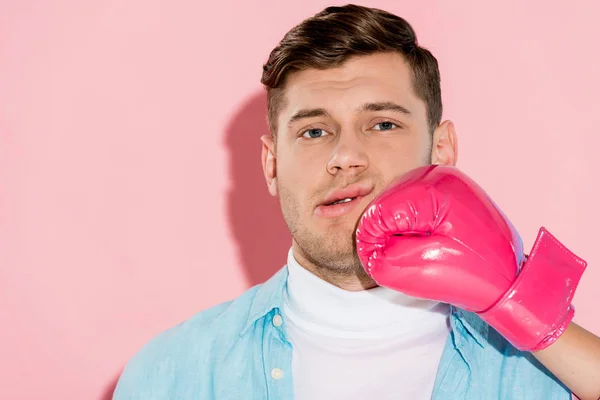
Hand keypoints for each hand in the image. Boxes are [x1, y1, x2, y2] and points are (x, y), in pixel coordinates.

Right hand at [355, 165, 586, 351]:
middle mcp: (435, 175)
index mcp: (430, 189)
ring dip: (400, 230)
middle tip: (414, 257)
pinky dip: (412, 225)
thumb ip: (380, 258)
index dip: (374, 242)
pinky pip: (412, 205)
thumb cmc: (471, 275)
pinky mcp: (445, 189)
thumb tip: (367, 241)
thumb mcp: (419, 271)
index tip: (387, 262)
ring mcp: (442, 179)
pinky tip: (429, 239)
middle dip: (389, 234)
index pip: (378, 213)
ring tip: (423, 249)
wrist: (511, 277)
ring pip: (396, 204)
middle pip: (386, 205)